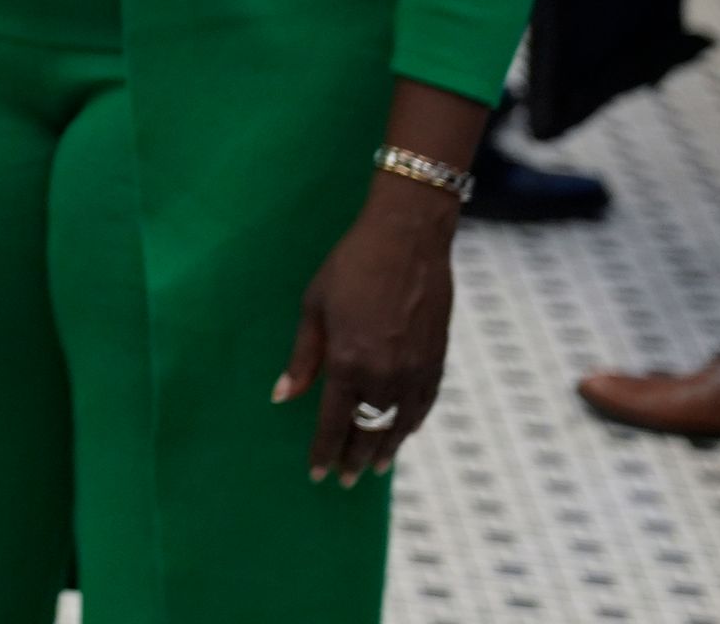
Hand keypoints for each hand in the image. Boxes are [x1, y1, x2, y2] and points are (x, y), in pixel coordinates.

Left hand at [274, 183, 458, 484]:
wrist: (407, 241)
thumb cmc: (350, 267)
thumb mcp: (314, 307)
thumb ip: (302, 358)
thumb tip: (282, 397)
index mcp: (348, 363)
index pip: (332, 422)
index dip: (323, 451)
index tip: (316, 474)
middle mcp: (384, 376)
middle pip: (368, 431)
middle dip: (354, 458)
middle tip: (344, 478)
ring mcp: (415, 372)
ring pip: (399, 426)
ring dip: (386, 449)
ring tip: (374, 468)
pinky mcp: (437, 361)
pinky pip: (423, 406)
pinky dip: (411, 425)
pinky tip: (403, 433)